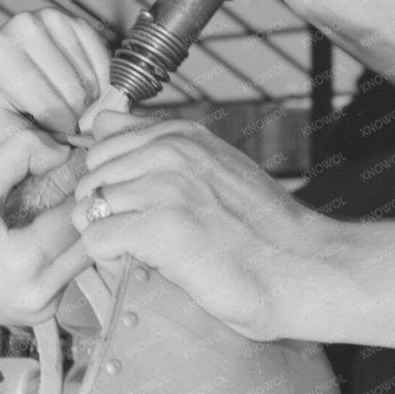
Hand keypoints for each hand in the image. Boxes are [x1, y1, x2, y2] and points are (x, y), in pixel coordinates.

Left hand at [0, 8, 112, 141]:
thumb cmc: (0, 94)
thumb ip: (23, 145)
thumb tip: (58, 154)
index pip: (47, 103)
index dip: (61, 128)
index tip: (61, 135)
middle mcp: (24, 28)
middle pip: (72, 90)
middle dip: (77, 116)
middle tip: (71, 124)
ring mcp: (52, 19)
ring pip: (90, 78)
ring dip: (90, 101)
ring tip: (75, 109)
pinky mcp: (76, 20)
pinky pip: (104, 62)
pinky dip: (101, 84)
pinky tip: (87, 93)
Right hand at [0, 133, 93, 325]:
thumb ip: (16, 156)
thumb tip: (59, 149)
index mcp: (26, 261)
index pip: (77, 215)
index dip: (80, 186)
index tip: (77, 165)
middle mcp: (42, 294)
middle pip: (88, 241)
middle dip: (82, 210)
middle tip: (69, 185)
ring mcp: (42, 310)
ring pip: (81, 260)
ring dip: (74, 232)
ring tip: (51, 209)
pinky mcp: (38, 316)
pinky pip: (66, 276)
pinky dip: (60, 253)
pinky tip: (37, 236)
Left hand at [70, 117, 333, 341]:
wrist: (304, 270)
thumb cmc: (263, 232)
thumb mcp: (215, 168)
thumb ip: (160, 146)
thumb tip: (100, 122)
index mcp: (183, 134)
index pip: (103, 139)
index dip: (109, 178)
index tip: (132, 204)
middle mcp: (171, 151)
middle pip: (91, 174)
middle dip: (102, 208)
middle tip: (139, 236)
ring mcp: (165, 186)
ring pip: (90, 207)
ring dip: (107, 236)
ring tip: (147, 252)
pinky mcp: (160, 228)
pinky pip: (96, 240)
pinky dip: (109, 259)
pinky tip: (144, 263)